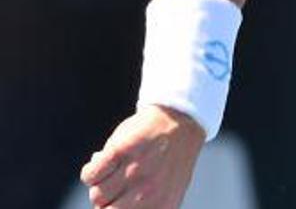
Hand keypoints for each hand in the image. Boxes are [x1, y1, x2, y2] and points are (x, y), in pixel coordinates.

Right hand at [79, 105, 205, 208]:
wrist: (180, 121)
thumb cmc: (168, 160)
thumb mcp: (166, 192)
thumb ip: (143, 207)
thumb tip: (106, 207)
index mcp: (161, 206)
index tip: (115, 201)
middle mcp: (148, 192)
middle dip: (105, 202)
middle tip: (113, 188)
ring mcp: (134, 171)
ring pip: (97, 194)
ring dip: (100, 184)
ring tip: (112, 171)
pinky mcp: (120, 152)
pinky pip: (90, 175)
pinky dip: (92, 170)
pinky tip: (104, 161)